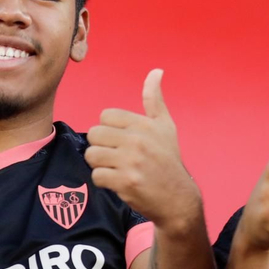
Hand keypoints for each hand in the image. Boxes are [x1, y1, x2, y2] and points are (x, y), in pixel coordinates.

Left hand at [85, 69, 201, 231]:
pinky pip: (97, 176)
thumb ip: (154, 99)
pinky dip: (103, 181)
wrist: (177, 197)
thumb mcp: (165, 127)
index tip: (121, 140)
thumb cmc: (168, 160)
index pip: (105, 116)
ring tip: (114, 168)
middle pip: (94, 134)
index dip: (109, 129)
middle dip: (101, 146)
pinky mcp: (125, 183)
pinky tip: (117, 181)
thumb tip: (156, 71)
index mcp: (144, 124)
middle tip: (115, 156)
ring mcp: (131, 162)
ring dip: (99, 164)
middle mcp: (138, 141)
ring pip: (92, 155)